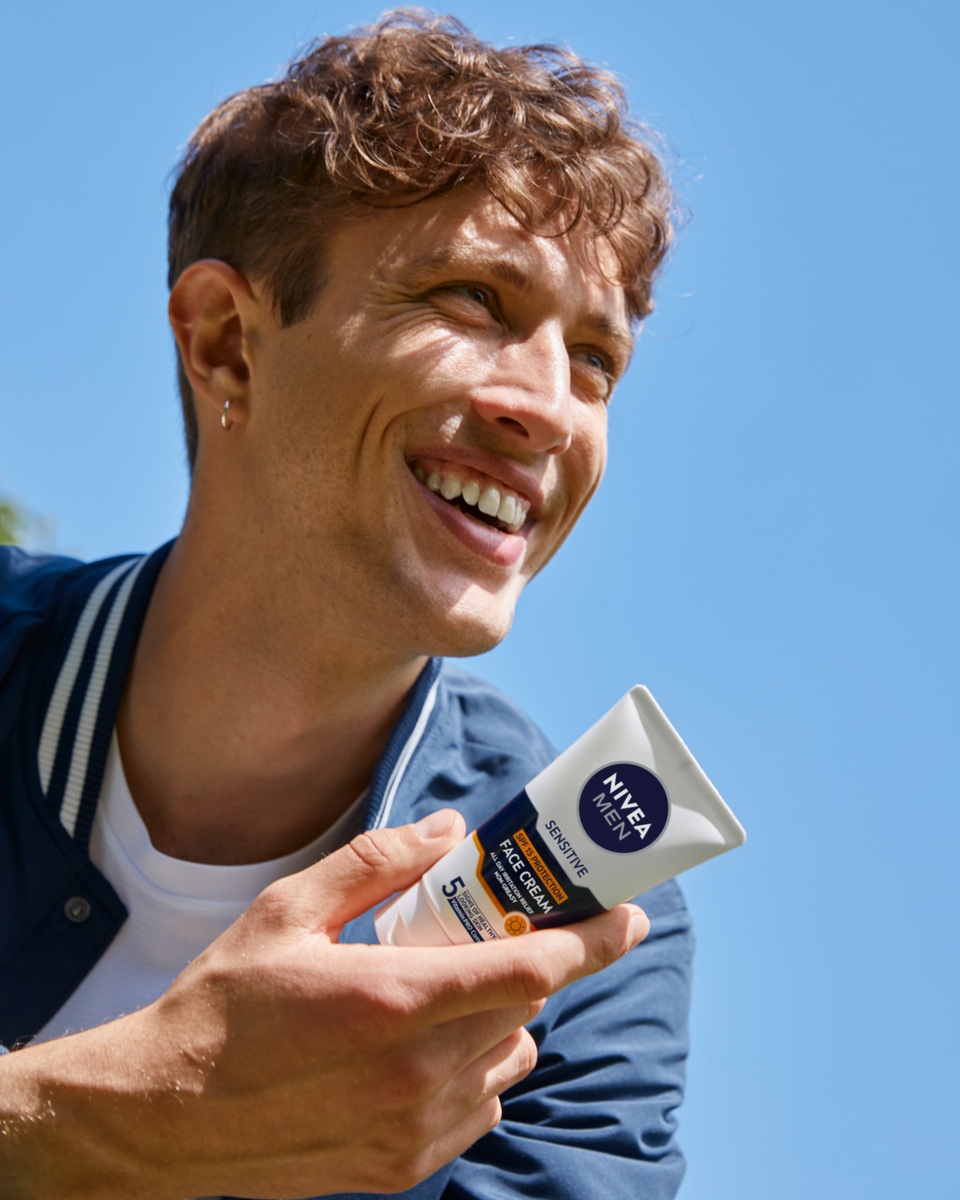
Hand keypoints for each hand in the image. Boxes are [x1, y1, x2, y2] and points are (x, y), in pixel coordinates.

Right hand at [0, 810, 648, 1199]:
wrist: (162, 1122)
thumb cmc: (221, 1008)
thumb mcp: (289, 911)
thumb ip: (377, 861)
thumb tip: (448, 830)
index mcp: (397, 1000)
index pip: (532, 967)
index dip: (592, 941)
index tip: (628, 917)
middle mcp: (420, 1072)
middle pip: (527, 1007)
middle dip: (525, 962)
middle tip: (489, 932)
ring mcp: (415, 1127)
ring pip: (510, 1057)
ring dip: (499, 1017)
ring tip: (437, 991)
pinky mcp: (402, 1166)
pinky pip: (479, 1107)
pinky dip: (474, 1069)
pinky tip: (419, 1047)